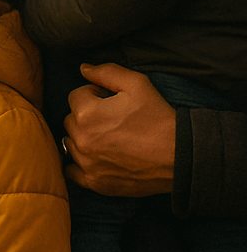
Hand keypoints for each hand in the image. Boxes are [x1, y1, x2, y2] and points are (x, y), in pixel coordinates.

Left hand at [62, 63, 174, 196]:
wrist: (181, 157)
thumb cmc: (159, 118)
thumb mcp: (137, 84)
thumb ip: (106, 72)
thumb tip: (83, 68)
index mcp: (86, 113)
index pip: (75, 96)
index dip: (93, 95)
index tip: (109, 101)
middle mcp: (82, 139)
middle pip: (70, 119)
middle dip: (85, 116)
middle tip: (110, 119)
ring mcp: (87, 163)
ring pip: (70, 143)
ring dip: (82, 138)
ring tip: (107, 137)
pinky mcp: (96, 182)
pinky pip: (72, 171)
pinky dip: (78, 164)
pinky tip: (92, 157)